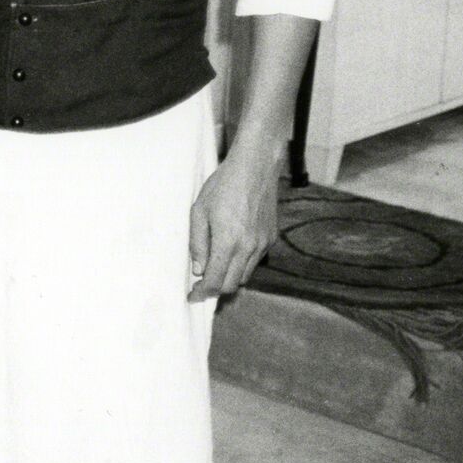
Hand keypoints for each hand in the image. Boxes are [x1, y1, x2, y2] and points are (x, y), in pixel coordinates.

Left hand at [187, 141, 279, 301]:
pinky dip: (242, 264)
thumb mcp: (199, 211)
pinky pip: (255, 261)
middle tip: (200, 285)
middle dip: (215, 290)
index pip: (215, 281)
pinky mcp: (270, 238)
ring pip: (245, 276)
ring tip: (215, 269)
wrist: (255, 167)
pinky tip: (231, 252)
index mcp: (228, 242)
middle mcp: (249, 247)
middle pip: (231, 285)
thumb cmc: (223, 185)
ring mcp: (262, 243)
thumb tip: (198, 269)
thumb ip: (198, 244)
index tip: (192, 296)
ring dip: (229, 278)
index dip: (202, 293)